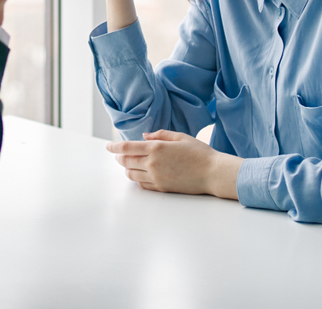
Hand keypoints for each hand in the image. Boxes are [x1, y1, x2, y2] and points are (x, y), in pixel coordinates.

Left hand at [106, 130, 241, 199]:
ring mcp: (156, 177)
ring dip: (126, 169)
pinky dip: (137, 179)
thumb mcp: (180, 137)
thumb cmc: (199, 153)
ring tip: (128, 164)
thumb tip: (144, 137)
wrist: (213, 173)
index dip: (114, 147)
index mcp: (156, 148)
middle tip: (117, 155)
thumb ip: (160, 135)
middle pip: (126, 162)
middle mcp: (152, 163)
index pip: (127, 148)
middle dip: (119, 158)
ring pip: (131, 175)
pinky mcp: (162, 188)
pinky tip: (140, 174)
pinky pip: (142, 184)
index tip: (108, 146)